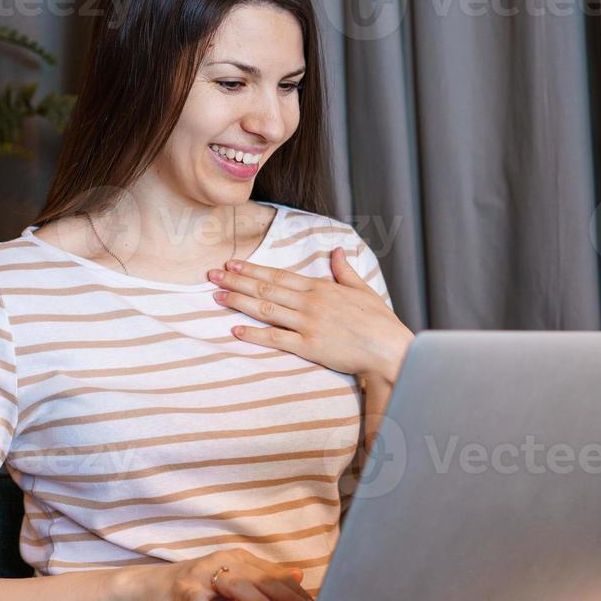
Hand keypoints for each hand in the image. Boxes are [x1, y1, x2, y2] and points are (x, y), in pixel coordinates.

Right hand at [122, 549, 315, 600]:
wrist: (147, 588)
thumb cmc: (194, 589)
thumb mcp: (232, 583)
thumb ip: (263, 579)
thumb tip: (298, 574)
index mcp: (240, 560)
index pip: (275, 576)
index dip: (297, 592)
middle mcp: (224, 561)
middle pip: (262, 578)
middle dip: (287, 597)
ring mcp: (203, 573)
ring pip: (236, 585)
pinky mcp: (182, 588)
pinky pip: (197, 600)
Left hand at [207, 247, 413, 385]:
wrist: (389, 348)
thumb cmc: (379, 321)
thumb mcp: (362, 290)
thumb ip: (345, 271)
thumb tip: (336, 251)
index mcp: (321, 288)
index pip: (278, 275)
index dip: (252, 269)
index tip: (232, 264)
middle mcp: (310, 303)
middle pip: (266, 290)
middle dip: (236, 281)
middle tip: (211, 275)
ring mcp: (308, 325)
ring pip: (266, 310)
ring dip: (239, 302)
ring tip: (217, 296)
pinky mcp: (309, 347)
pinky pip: (276, 339)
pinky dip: (254, 334)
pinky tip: (235, 329)